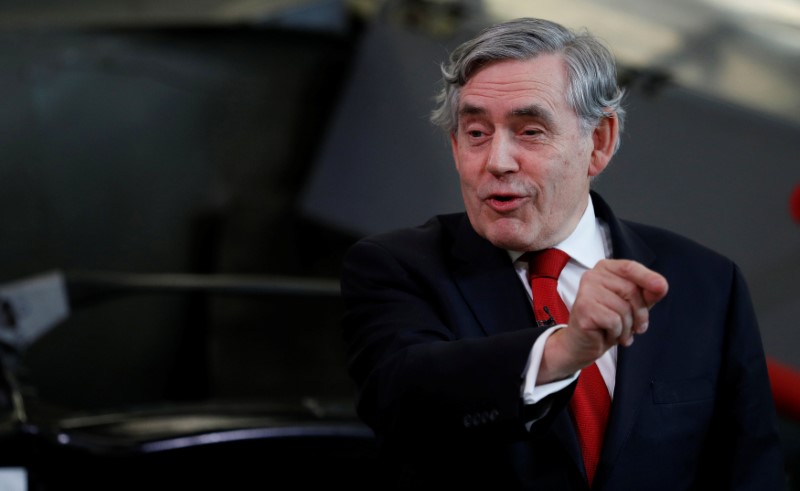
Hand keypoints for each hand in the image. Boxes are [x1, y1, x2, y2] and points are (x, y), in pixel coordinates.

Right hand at [539, 259, 668, 381]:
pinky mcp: (584, 308)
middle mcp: (592, 275)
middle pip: (631, 290)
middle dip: (639, 313)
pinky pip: (614, 321)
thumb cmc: (607, 322)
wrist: (583, 344)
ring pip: (623, 308)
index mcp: (605, 269)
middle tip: (636, 327)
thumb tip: (661, 285)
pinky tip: (607, 334)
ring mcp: (586, 291)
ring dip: (627, 327)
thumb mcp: (633, 306)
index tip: (661, 287)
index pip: (630, 267)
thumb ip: (647, 294)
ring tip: (619, 332)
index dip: (647, 277)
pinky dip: (616, 332)